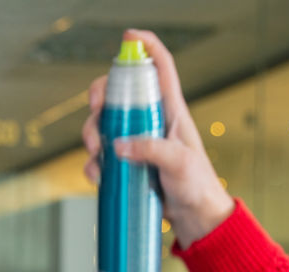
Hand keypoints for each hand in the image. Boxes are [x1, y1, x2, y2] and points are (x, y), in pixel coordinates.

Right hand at [81, 28, 234, 247]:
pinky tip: (99, 176)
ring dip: (91, 134)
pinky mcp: (126, 165)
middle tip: (96, 110)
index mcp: (170, 110)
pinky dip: (93, 164)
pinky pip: (100, 157)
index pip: (160, 67)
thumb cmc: (197, 185)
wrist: (194, 217)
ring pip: (103, 125)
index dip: (145, 47)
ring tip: (96, 152)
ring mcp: (136, 143)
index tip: (129, 37)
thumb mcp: (180, 163)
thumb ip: (152, 150)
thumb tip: (119, 146)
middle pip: (119, 94)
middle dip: (101, 97)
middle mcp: (150, 121)